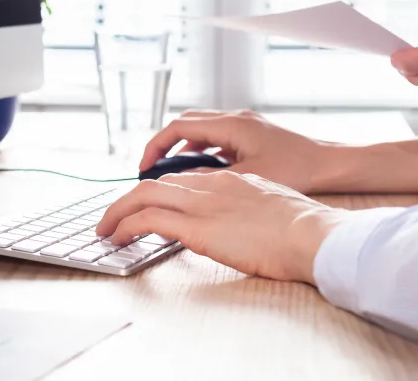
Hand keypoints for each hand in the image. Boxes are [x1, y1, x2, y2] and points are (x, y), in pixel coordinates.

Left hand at [97, 172, 346, 282]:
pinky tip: (117, 238)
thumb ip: (248, 210)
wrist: (312, 234)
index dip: (158, 191)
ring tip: (105, 229)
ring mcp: (202, 204)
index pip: (182, 179)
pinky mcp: (196, 227)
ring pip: (143, 196)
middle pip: (156, 183)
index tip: (145, 205)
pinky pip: (147, 220)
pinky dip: (126, 226)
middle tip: (114, 216)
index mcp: (230, 181)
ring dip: (118, 212)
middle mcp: (211, 185)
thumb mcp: (271, 209)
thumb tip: (240, 226)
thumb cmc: (303, 230)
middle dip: (129, 199)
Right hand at [139, 111, 327, 193]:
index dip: (156, 147)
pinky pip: (217, 138)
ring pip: (202, 131)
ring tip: (173, 176)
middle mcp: (235, 118)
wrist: (331, 164)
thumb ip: (210, 179)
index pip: (179, 127)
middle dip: (165, 146)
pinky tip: (203, 174)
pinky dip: (203, 152)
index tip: (144, 168)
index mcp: (231, 125)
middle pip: (186, 124)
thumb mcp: (246, 178)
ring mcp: (245, 125)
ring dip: (184, 149)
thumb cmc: (297, 170)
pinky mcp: (253, 135)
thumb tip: (180, 185)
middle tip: (151, 170)